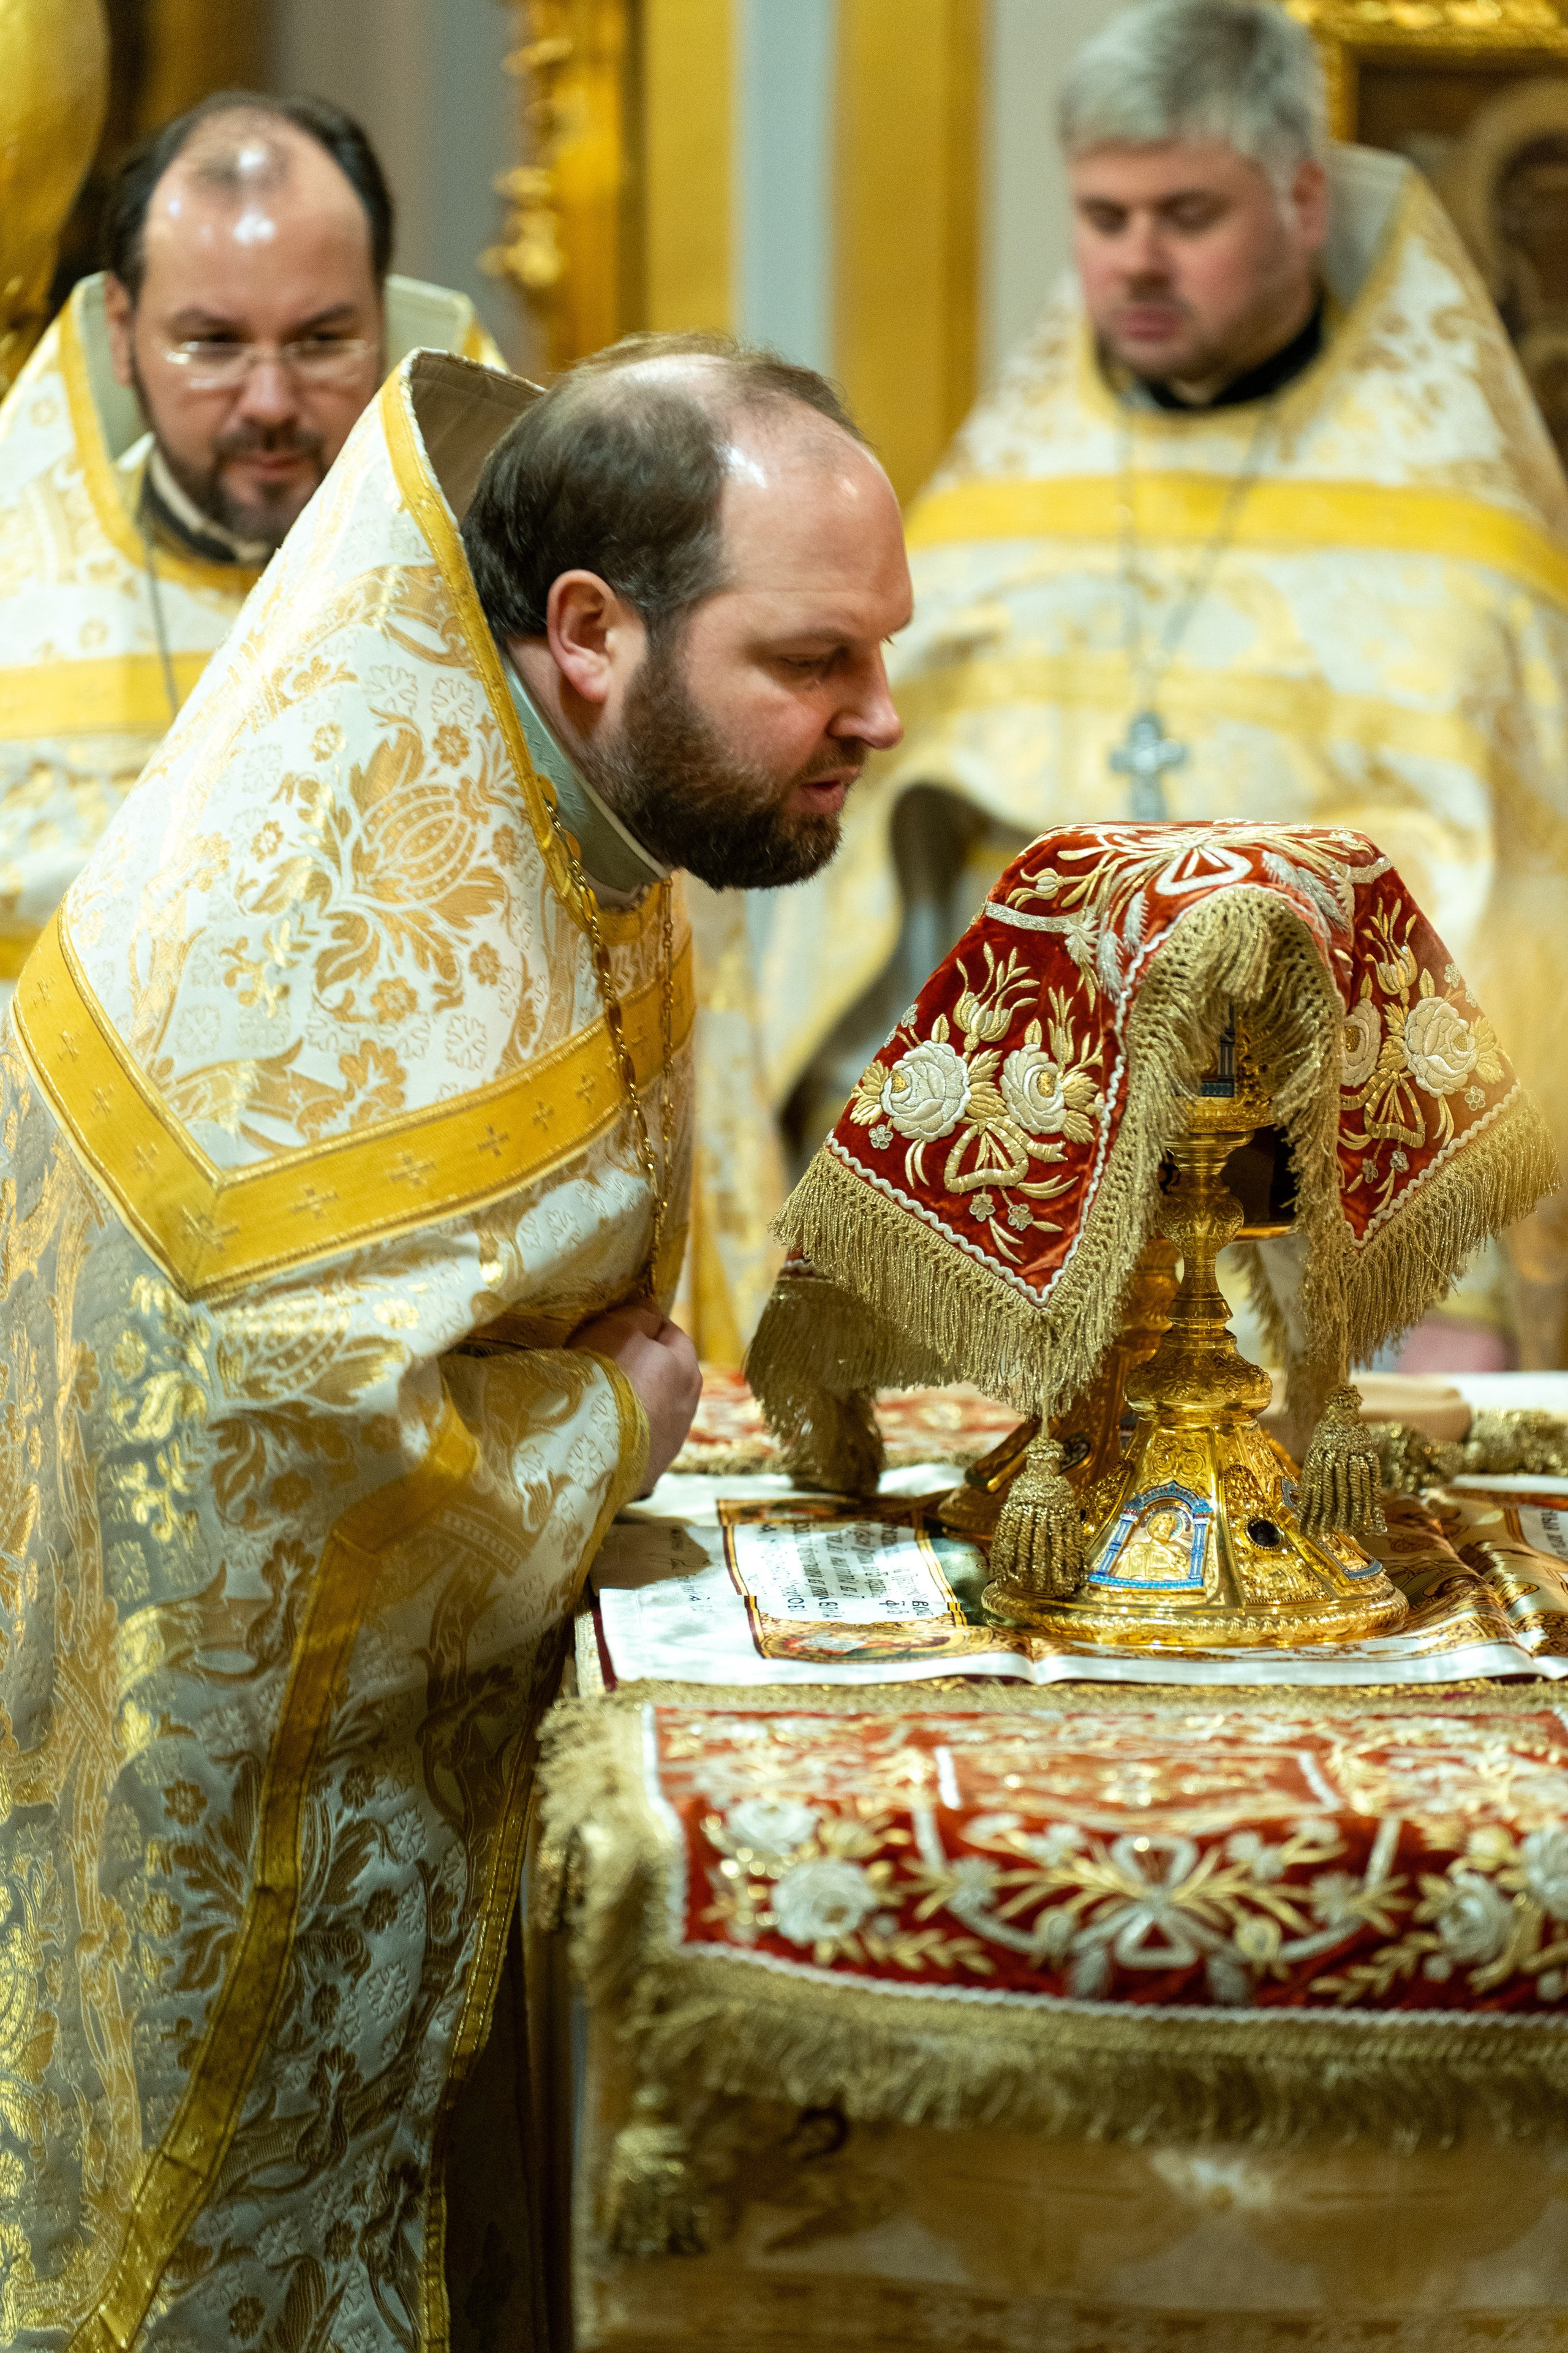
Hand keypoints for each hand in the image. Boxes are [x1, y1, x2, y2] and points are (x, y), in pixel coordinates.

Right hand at [570, 1302, 701, 1493]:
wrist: (588, 1448)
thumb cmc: (605, 1377)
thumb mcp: (618, 1327)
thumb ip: (639, 1314)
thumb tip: (651, 1310)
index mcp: (687, 1367)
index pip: (671, 1334)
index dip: (643, 1327)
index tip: (616, 1327)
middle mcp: (688, 1407)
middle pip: (666, 1376)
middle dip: (642, 1368)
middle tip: (604, 1364)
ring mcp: (670, 1444)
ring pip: (653, 1412)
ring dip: (634, 1405)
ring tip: (598, 1403)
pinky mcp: (649, 1472)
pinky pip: (637, 1443)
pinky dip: (624, 1435)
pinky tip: (599, 1433)